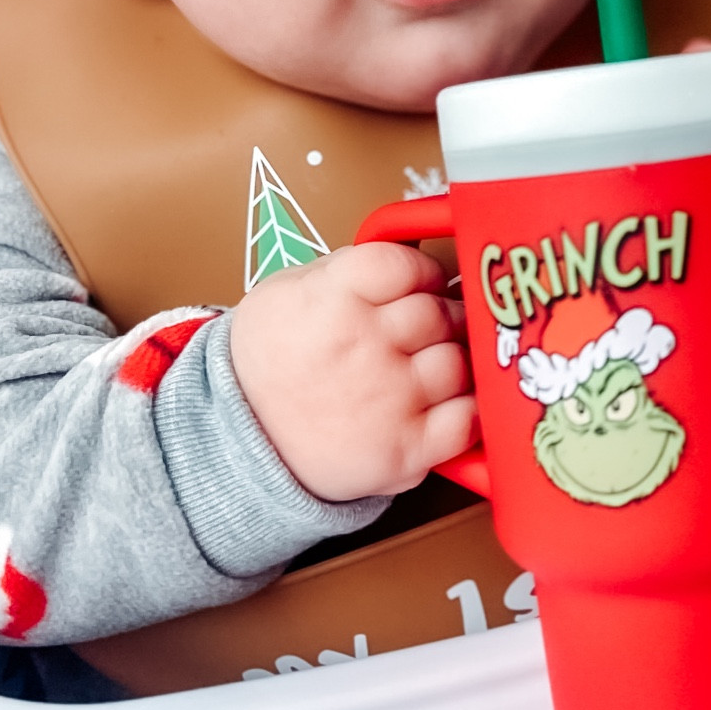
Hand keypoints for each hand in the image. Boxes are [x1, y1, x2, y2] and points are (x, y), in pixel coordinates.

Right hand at [229, 243, 475, 502]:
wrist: (242, 441)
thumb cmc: (270, 361)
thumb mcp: (288, 291)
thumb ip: (348, 270)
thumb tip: (409, 260)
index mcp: (332, 298)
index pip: (407, 266)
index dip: (423, 272)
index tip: (422, 284)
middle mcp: (363, 345)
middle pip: (438, 313)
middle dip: (442, 318)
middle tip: (429, 330)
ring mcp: (388, 399)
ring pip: (458, 361)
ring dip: (454, 361)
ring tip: (431, 366)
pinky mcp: (404, 449)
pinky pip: (467, 418)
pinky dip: (468, 409)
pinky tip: (447, 404)